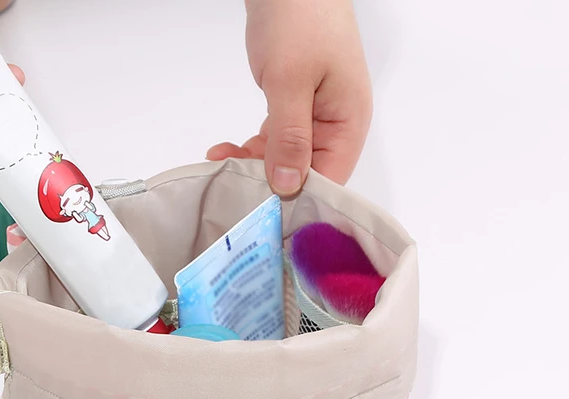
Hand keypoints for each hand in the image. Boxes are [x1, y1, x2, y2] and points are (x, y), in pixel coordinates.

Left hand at [208, 0, 371, 195]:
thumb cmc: (300, 17)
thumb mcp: (291, 80)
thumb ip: (289, 136)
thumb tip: (288, 185)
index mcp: (348, 124)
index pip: (329, 181)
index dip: (298, 200)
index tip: (262, 210)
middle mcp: (335, 127)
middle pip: (305, 175)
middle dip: (268, 183)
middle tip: (231, 183)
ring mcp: (314, 118)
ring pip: (285, 160)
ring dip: (253, 166)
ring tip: (220, 161)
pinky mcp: (294, 109)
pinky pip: (275, 141)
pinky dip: (251, 148)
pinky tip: (226, 150)